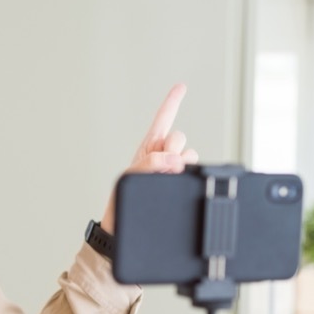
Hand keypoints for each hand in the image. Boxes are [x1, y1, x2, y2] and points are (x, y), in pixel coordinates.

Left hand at [100, 83, 197, 232]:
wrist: (124, 226)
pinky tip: (177, 181)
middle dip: (173, 146)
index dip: (172, 102)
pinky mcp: (180, 183)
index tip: (181, 86)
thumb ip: (150, 162)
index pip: (162, 119)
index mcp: (148, 148)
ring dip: (180, 162)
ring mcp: (173, 170)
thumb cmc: (120, 201)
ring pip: (189, 154)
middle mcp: (163, 156)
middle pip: (179, 137)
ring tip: (164, 179)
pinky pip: (192, 170)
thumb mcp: (130, 175)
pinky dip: (188, 172)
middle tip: (161, 164)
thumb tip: (176, 160)